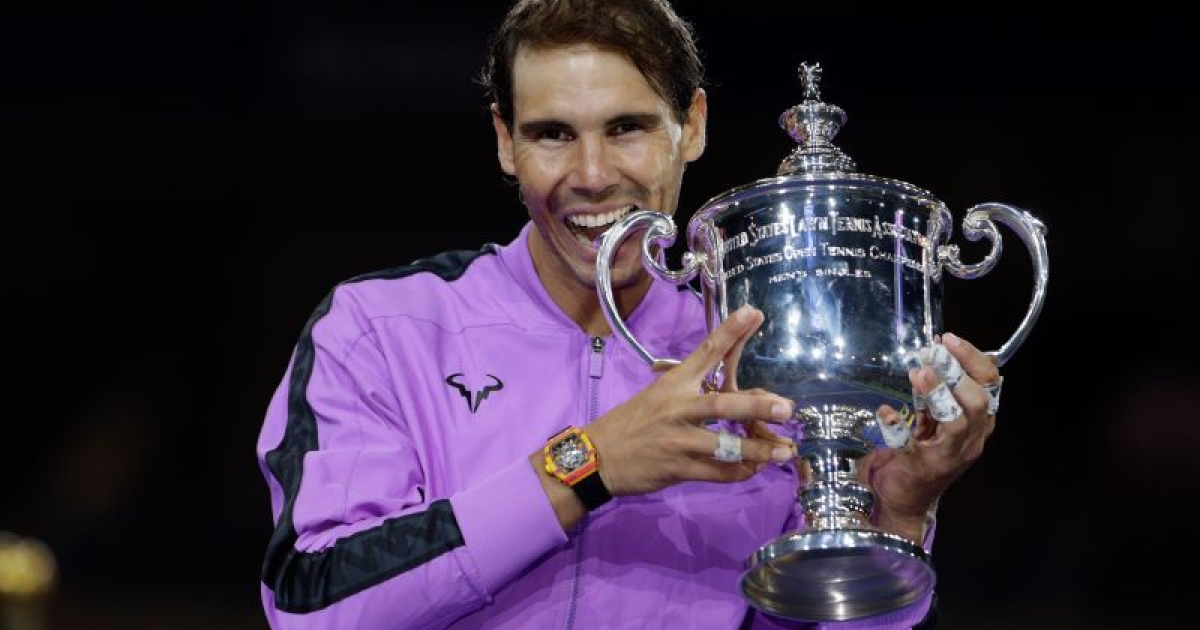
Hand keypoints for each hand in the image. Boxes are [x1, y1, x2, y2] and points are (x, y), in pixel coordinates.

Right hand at [587, 305, 795, 496]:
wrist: (597, 456)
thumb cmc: (631, 422)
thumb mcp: (656, 396)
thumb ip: (690, 392)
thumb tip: (730, 391)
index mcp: (673, 384)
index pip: (704, 353)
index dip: (729, 333)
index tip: (752, 313)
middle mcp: (677, 408)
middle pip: (721, 404)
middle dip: (756, 406)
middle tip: (785, 408)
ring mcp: (677, 440)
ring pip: (724, 444)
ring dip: (758, 449)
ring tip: (785, 451)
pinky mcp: (677, 468)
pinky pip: (716, 472)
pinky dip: (740, 472)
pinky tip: (755, 468)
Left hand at [863, 332, 1000, 542]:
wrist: (905, 498)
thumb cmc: (923, 452)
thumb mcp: (935, 417)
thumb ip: (938, 391)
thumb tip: (934, 351)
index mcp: (979, 422)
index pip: (991, 385)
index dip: (973, 359)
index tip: (949, 338)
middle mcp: (972, 438)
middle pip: (982, 401)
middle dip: (960, 371)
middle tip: (934, 352)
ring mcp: (950, 455)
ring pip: (959, 421)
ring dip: (940, 393)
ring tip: (919, 373)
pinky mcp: (924, 467)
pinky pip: (912, 446)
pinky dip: (897, 427)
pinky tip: (884, 411)